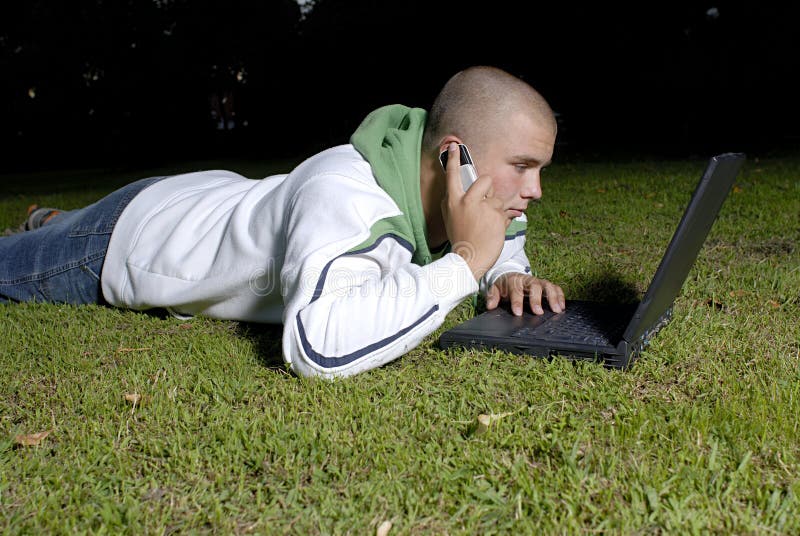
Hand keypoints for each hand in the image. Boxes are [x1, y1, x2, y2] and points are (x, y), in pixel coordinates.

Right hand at [440, 143, 507, 279]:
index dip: (453, 159)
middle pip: (485, 180)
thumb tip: (458, 188)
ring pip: (497, 198)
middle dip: (489, 190)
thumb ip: (454, 201)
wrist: (469, 259)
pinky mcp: (497, 215)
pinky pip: (505, 211)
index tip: (454, 146)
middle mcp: (467, 201)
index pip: (452, 175)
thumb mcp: (450, 217)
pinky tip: (493, 231)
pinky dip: (502, 221)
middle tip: (485, 205)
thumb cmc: (460, 238)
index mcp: (453, 201)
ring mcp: (483, 207)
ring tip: (487, 225)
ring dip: (496, 210)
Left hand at [486, 272, 565, 315]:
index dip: (517, 302)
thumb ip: (492, 297)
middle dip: (537, 299)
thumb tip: (490, 306)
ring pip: (548, 286)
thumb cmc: (505, 285)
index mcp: (514, 281)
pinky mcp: (546, 285)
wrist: (511, 274)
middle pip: (534, 287)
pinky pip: (555, 288)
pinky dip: (560, 296)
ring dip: (553, 297)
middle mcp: (528, 280)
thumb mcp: (495, 289)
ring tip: (557, 310)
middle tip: (539, 312)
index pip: (516, 290)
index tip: (518, 313)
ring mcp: (538, 282)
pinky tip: (562, 307)